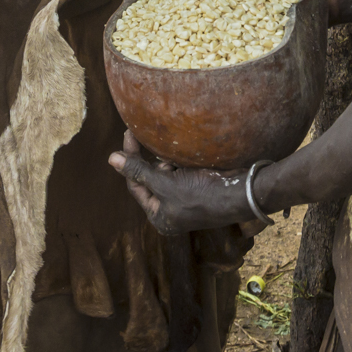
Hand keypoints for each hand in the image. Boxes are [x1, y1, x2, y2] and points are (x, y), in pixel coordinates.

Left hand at [109, 130, 255, 234]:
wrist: (240, 193)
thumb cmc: (201, 194)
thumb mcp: (166, 183)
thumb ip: (139, 171)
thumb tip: (111, 159)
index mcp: (159, 216)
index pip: (135, 185)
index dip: (129, 161)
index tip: (128, 135)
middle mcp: (170, 210)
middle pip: (150, 178)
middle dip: (150, 159)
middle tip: (145, 135)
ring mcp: (184, 199)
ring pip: (166, 172)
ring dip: (164, 158)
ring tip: (168, 145)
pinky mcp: (197, 187)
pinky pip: (180, 171)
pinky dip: (178, 159)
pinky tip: (180, 149)